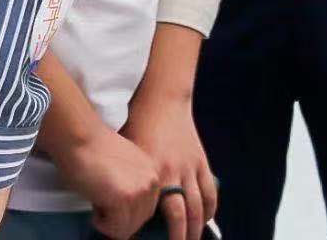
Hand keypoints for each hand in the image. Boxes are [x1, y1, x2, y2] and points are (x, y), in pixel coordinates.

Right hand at [62, 124, 160, 238]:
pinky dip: (101, 223)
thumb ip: (132, 187)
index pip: (145, 211)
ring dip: (108, 221)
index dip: (124, 212)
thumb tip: (127, 213)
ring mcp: (140, 191)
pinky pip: (115, 230)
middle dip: (117, 218)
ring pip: (126, 229)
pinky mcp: (125, 198)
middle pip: (138, 222)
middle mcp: (152, 182)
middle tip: (100, 199)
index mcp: (153, 173)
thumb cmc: (92, 151)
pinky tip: (94, 202)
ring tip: (97, 198)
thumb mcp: (124, 169)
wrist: (81, 136)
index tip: (109, 203)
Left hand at [121, 91, 215, 239]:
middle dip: (180, 237)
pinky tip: (206, 218)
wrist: (161, 101)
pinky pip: (209, 190)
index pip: (154, 212)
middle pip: (182, 215)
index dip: (150, 229)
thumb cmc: (136, 126)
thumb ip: (127, 179)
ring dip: (197, 227)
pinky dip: (210, 207)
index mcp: (151, 172)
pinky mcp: (200, 160)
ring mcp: (190, 167)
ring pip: (199, 206)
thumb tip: (117, 206)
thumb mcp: (126, 153)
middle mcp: (173, 172)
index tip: (142, 238)